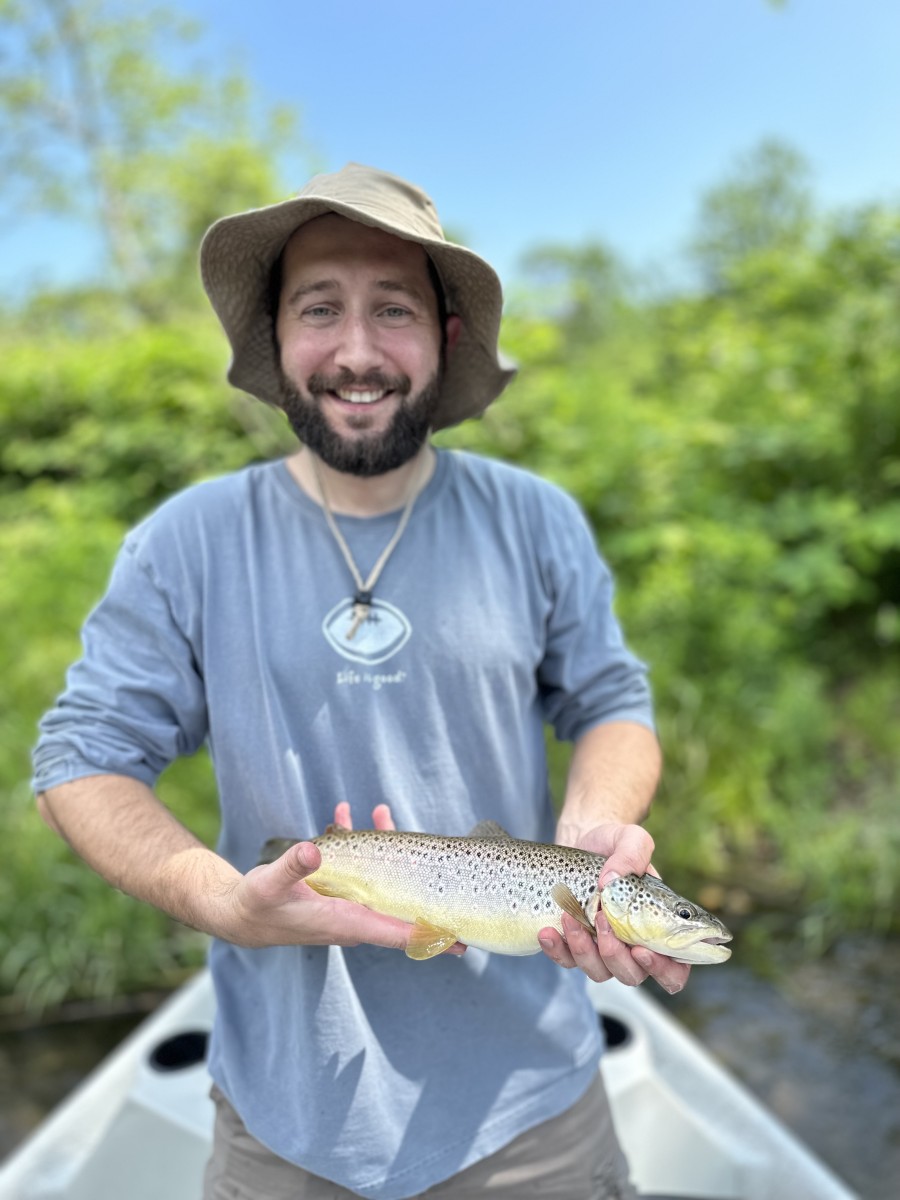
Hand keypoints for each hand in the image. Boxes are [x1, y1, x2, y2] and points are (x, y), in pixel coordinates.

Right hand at [222, 802, 429, 952]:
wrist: (236, 913)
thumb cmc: (256, 906)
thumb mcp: (269, 885)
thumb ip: (292, 868)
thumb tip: (314, 849)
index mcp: (345, 921)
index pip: (398, 932)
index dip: (430, 935)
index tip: (462, 940)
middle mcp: (352, 914)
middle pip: (398, 896)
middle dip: (417, 873)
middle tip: (437, 849)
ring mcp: (346, 901)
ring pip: (380, 875)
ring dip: (382, 843)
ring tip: (380, 810)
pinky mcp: (335, 889)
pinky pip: (357, 865)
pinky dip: (354, 839)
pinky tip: (342, 814)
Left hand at [538, 823, 690, 994]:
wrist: (582, 840)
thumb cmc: (614, 843)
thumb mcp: (630, 838)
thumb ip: (633, 854)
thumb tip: (610, 882)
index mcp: (658, 926)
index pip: (674, 969)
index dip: (663, 970)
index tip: (642, 950)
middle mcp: (633, 944)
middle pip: (632, 975)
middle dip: (615, 955)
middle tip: (602, 920)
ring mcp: (602, 948)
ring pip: (598, 972)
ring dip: (583, 950)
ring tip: (570, 916)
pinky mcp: (575, 944)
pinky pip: (567, 961)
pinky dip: (557, 951)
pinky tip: (548, 932)